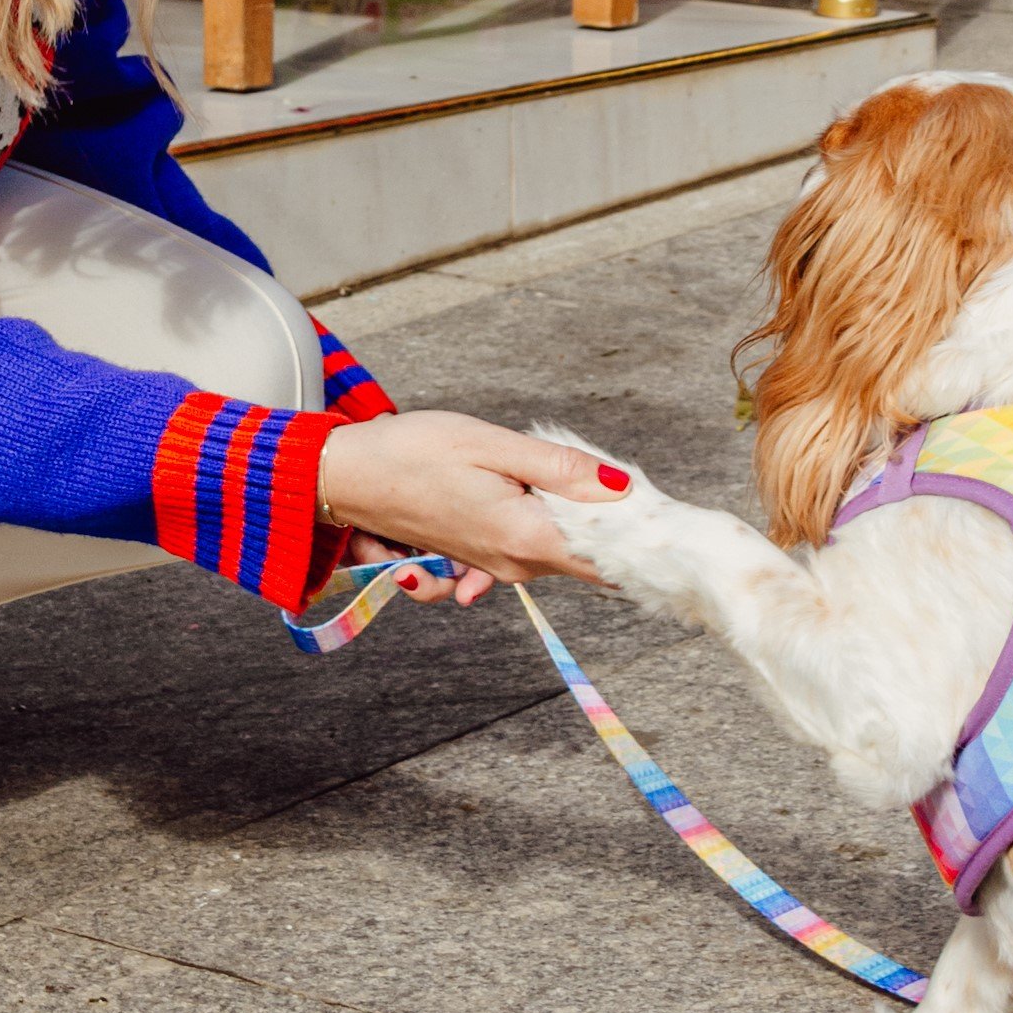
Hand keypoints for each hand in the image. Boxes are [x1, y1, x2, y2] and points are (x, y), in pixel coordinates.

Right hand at [317, 411, 631, 605]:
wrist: (346, 477)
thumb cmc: (411, 453)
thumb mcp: (492, 445)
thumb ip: (561, 468)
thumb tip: (623, 485)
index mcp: (526, 538)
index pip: (609, 560)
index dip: (643, 537)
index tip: (665, 511)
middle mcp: (516, 565)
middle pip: (591, 556)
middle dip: (614, 522)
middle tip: (618, 475)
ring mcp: (498, 566)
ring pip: (563, 550)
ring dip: (577, 519)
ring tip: (567, 475)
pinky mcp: (481, 559)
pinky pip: (530, 552)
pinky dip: (542, 528)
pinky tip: (531, 497)